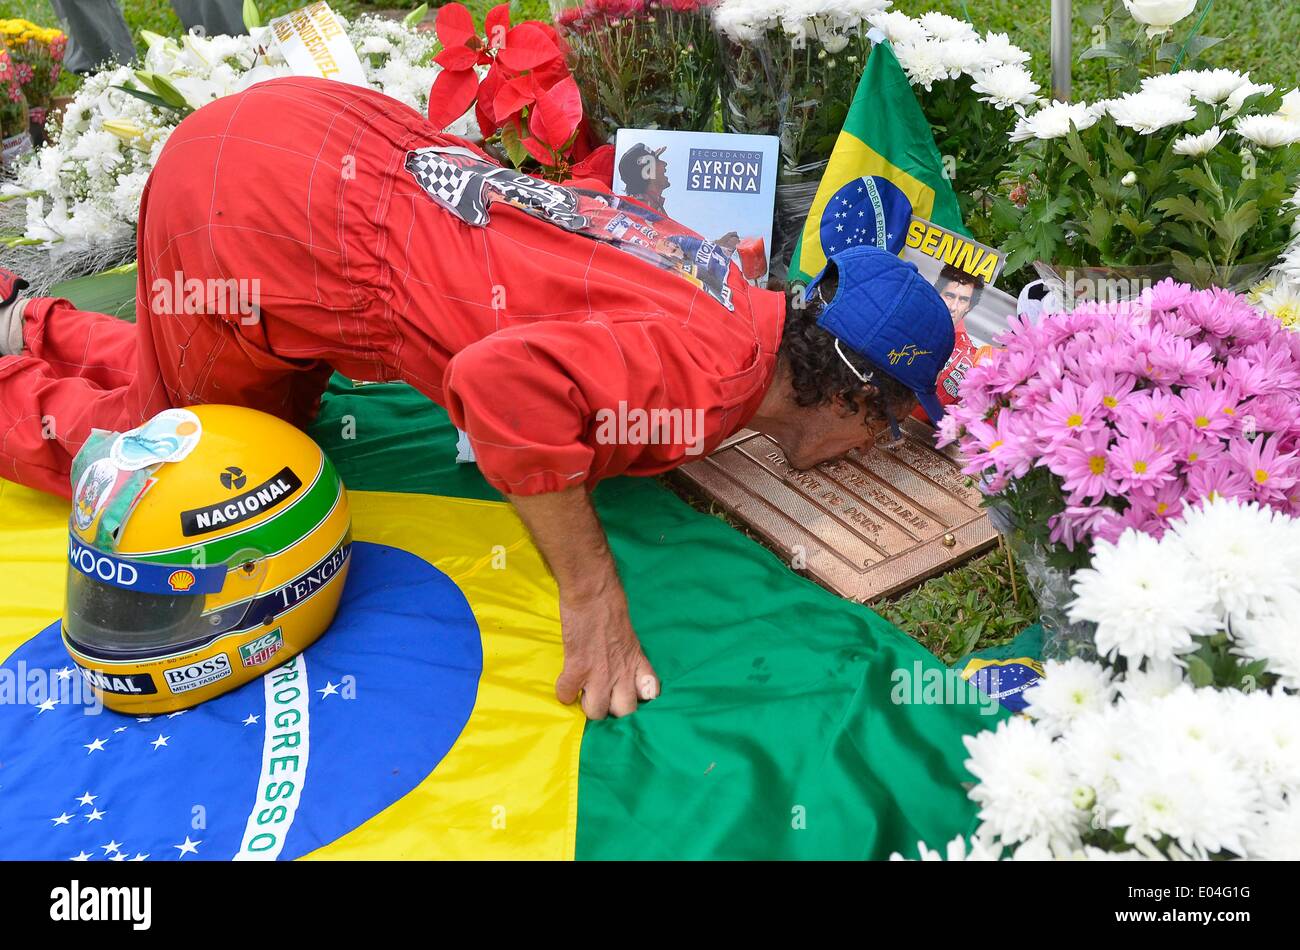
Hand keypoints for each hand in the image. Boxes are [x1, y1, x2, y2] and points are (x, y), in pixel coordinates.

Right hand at [555, 583, 658, 719]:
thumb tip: (622, 669)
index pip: (650, 695)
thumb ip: (630, 656)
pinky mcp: (577, 668)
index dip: (639, 700)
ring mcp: (599, 673)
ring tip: (583, 694)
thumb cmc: (611, 606)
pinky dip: (564, 693)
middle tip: (602, 698)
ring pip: (596, 712)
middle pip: (623, 713)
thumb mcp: (630, 634)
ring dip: (588, 705)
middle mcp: (622, 672)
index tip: (629, 695)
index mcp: (637, 661)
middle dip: (612, 710)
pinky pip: (567, 696)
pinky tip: (566, 683)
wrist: (592, 592)